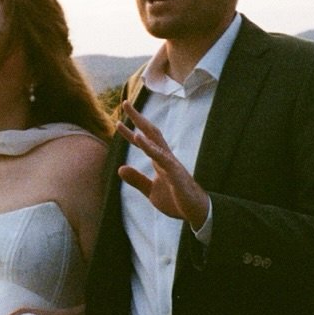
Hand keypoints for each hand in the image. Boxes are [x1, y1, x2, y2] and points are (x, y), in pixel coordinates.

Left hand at [117, 100, 209, 229]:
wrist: (195, 211)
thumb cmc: (176, 200)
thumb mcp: (151, 191)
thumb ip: (137, 180)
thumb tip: (120, 168)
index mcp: (159, 161)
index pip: (143, 143)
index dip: (130, 133)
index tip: (118, 122)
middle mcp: (165, 157)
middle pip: (150, 133)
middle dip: (138, 118)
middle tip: (125, 103)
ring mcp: (171, 163)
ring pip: (155, 141)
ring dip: (141, 127)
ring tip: (129, 116)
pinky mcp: (175, 172)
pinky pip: (161, 157)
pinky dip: (149, 147)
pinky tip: (139, 138)